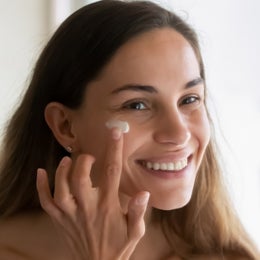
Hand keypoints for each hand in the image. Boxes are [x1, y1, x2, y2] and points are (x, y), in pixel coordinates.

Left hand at [36, 127, 149, 259]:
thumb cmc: (118, 247)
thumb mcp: (135, 232)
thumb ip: (138, 212)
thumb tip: (143, 192)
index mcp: (107, 207)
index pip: (112, 173)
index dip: (114, 150)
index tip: (115, 133)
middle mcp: (87, 208)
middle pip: (80, 179)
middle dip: (83, 161)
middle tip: (88, 156)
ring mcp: (71, 215)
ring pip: (61, 189)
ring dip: (62, 171)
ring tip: (66, 160)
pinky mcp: (60, 221)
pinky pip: (46, 203)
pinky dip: (41, 187)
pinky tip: (41, 172)